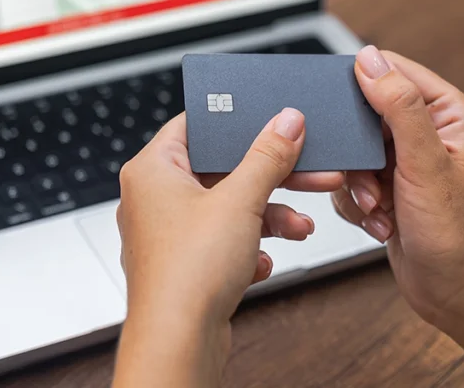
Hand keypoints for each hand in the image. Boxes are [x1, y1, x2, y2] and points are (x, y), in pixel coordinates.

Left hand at [113, 110, 342, 386]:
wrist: (178, 342)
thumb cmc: (187, 274)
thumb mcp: (240, 201)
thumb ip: (267, 156)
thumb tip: (285, 122)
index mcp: (153, 170)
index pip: (196, 125)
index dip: (236, 122)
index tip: (272, 122)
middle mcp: (154, 198)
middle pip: (222, 169)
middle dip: (271, 178)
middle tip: (310, 173)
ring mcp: (169, 233)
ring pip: (228, 208)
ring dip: (270, 216)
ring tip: (300, 226)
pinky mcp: (185, 264)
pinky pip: (224, 241)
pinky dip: (250, 246)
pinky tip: (263, 260)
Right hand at [333, 46, 463, 324]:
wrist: (456, 291)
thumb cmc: (457, 234)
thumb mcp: (425, 164)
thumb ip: (399, 107)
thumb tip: (369, 61)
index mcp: (448, 111)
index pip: (393, 69)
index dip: (362, 85)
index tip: (344, 112)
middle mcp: (428, 130)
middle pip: (364, 113)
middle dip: (357, 152)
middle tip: (368, 178)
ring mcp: (406, 159)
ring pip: (353, 150)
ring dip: (357, 184)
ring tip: (380, 207)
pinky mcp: (389, 185)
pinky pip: (350, 179)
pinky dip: (358, 203)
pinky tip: (381, 222)